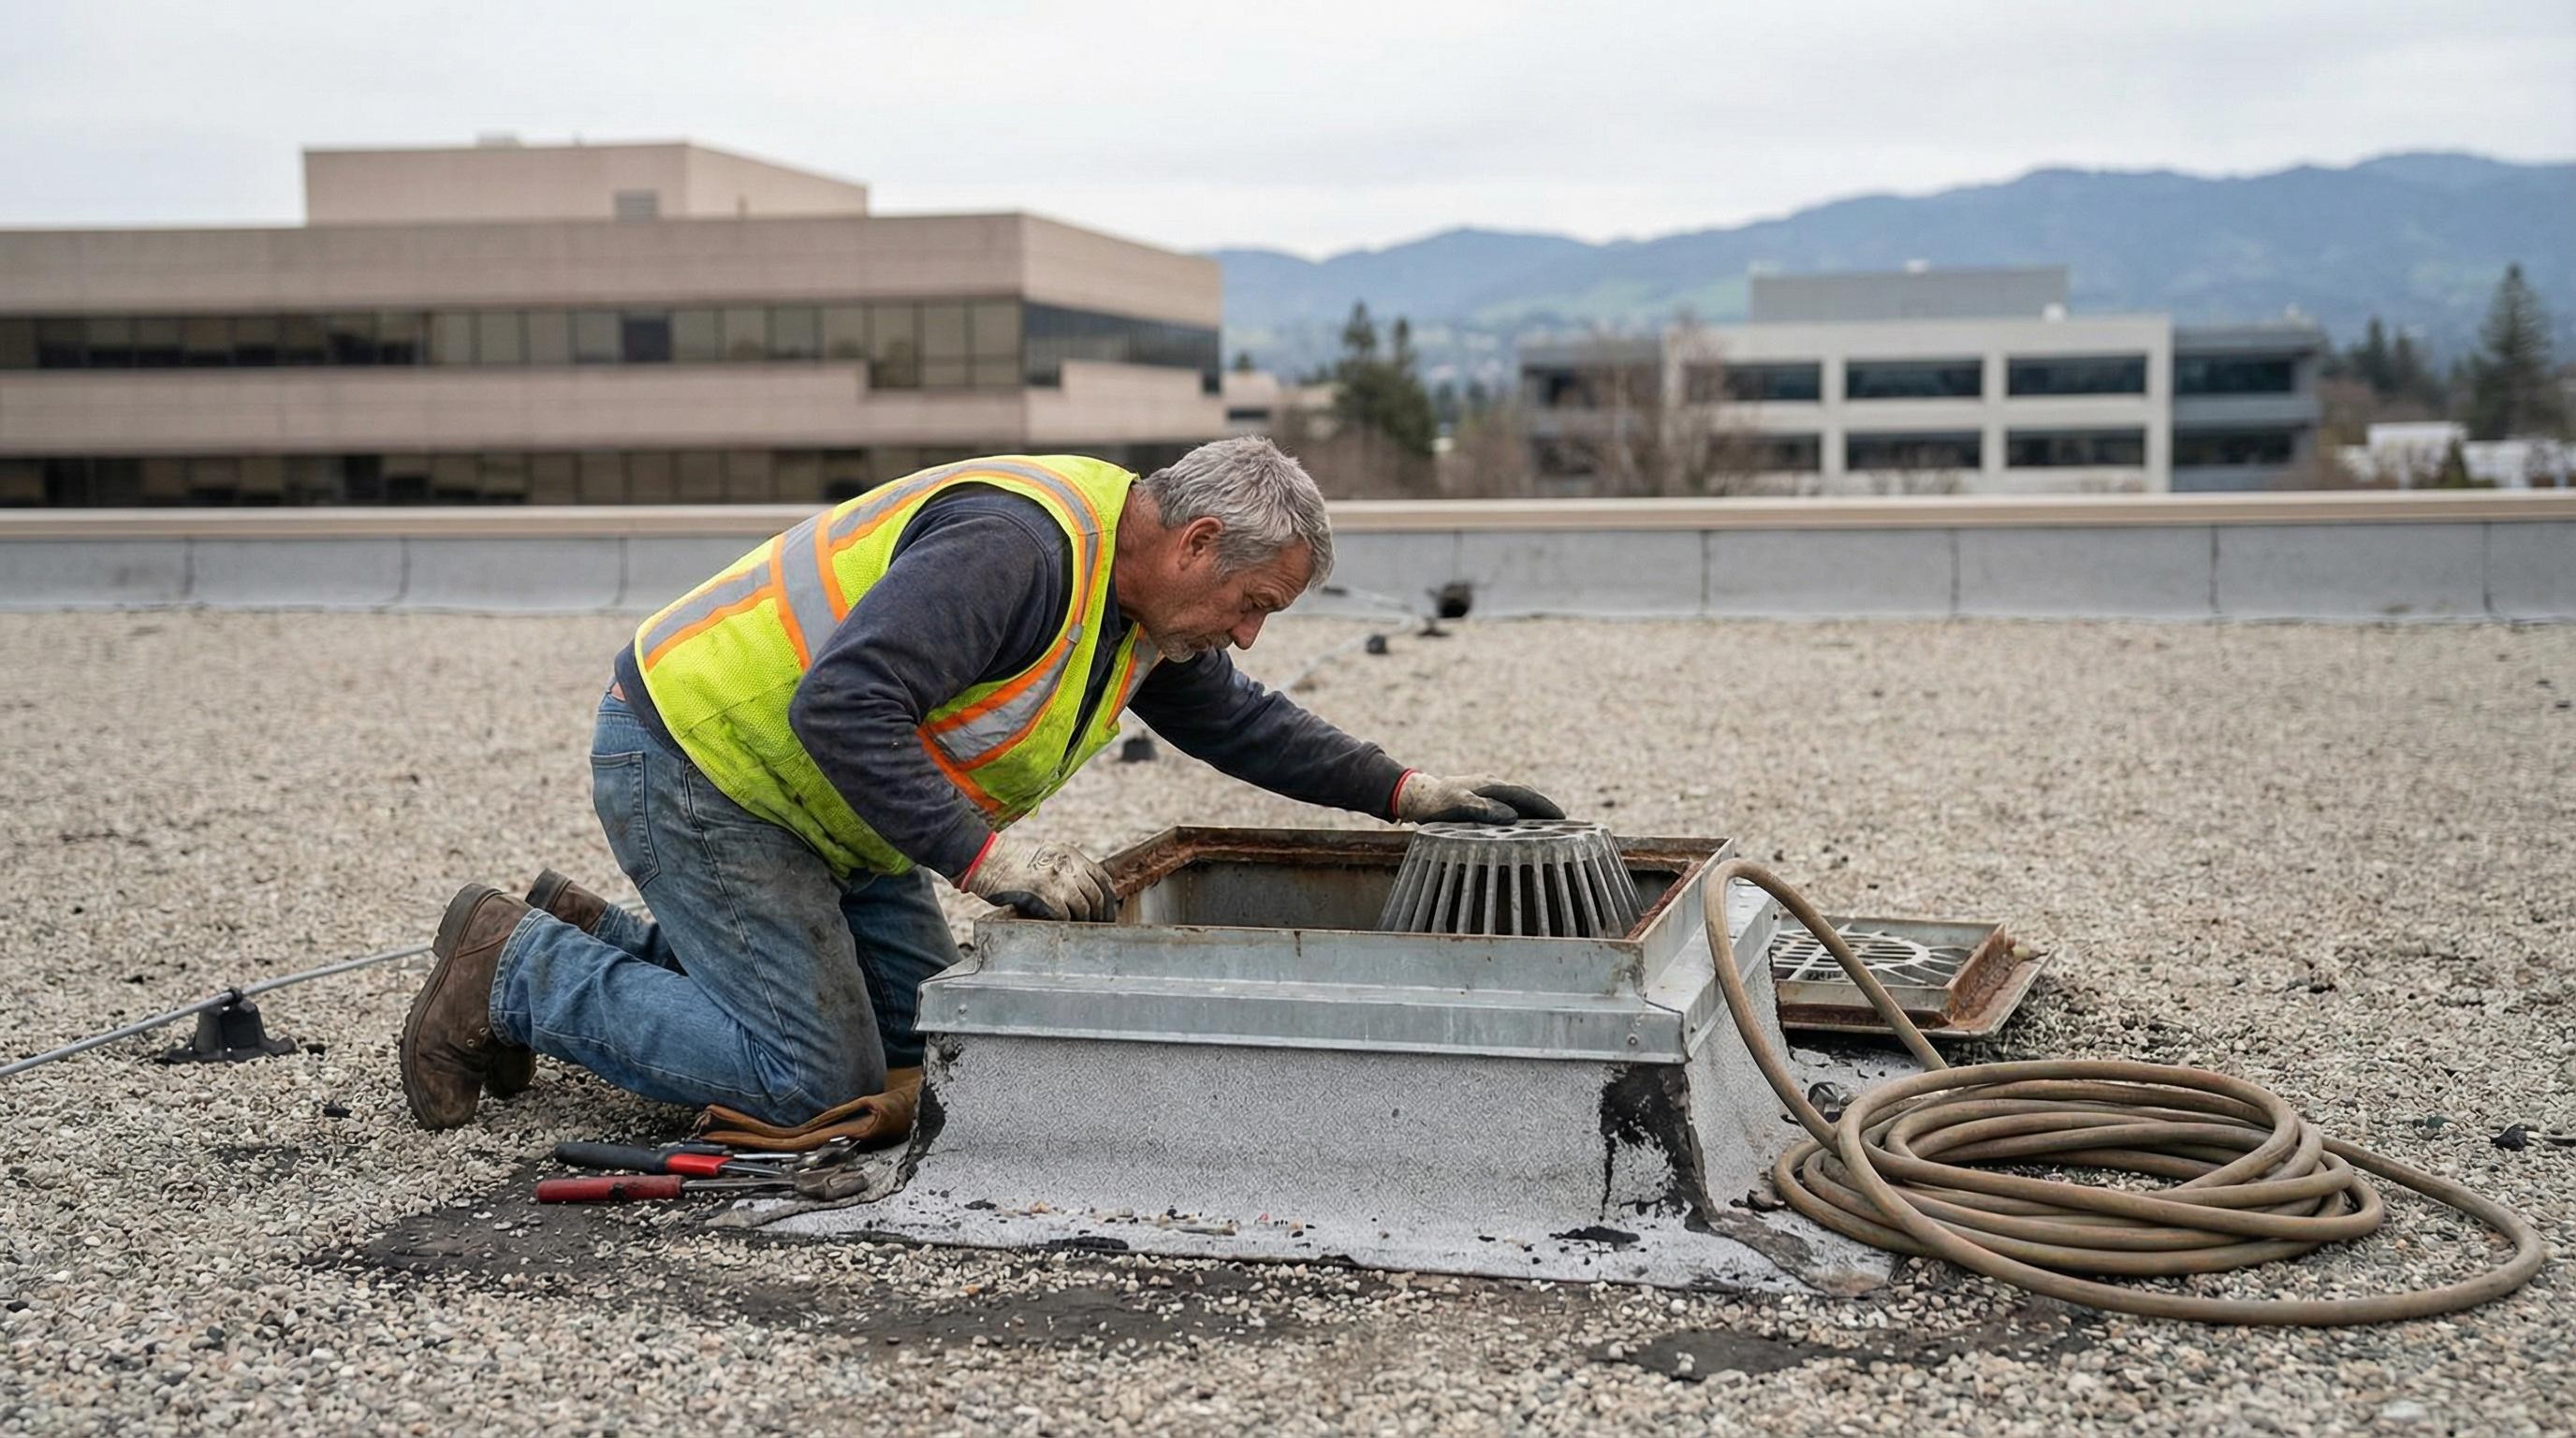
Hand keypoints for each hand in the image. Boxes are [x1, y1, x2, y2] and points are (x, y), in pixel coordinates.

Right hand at [961, 834, 1116, 921]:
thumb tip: (1085, 895)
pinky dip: (1067, 925)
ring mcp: (1057, 879)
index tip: (1110, 913)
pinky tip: (1064, 930)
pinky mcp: (1044, 893)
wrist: (988, 861)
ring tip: (1083, 932)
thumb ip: (1067, 870)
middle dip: (1102, 916)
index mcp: (1071, 855)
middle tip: (1101, 929)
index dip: (1109, 899)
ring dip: (1085, 923)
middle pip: (1097, 895)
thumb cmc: (1013, 865)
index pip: (1102, 878)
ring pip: (1084, 907)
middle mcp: (1068, 864)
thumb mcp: (1047, 858)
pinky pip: (1065, 915)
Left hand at [1393, 772, 1564, 824]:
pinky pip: (1507, 803)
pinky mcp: (1481, 796)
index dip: (1545, 806)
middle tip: (1565, 824)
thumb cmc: (1435, 804)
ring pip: (1517, 798)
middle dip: (1545, 807)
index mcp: (1491, 785)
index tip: (1563, 818)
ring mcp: (1487, 789)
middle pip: (1526, 794)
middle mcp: (1492, 784)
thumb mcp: (1457, 806)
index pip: (1525, 795)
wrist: (1417, 795)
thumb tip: (1511, 816)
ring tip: (1550, 825)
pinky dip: (1520, 812)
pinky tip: (1523, 823)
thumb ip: (1482, 809)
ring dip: (1534, 810)